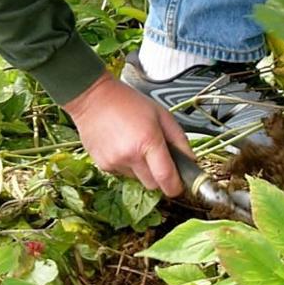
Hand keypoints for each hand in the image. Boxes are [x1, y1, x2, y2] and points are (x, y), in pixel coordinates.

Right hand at [64, 73, 192, 196]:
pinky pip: (122, 174)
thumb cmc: (128, 102)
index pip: (166, 179)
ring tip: (135, 146)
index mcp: (148, 140)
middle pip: (153, 185)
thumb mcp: (161, 114)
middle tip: (157, 158)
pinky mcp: (103, 165)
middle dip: (159, 176)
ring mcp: (115, 162)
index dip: (176, 186)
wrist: (92, 97)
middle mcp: (131, 155)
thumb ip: (180, 139)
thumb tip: (190, 161)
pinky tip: (122, 146)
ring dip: (141, 170)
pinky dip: (126, 165)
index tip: (179, 185)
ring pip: (137, 180)